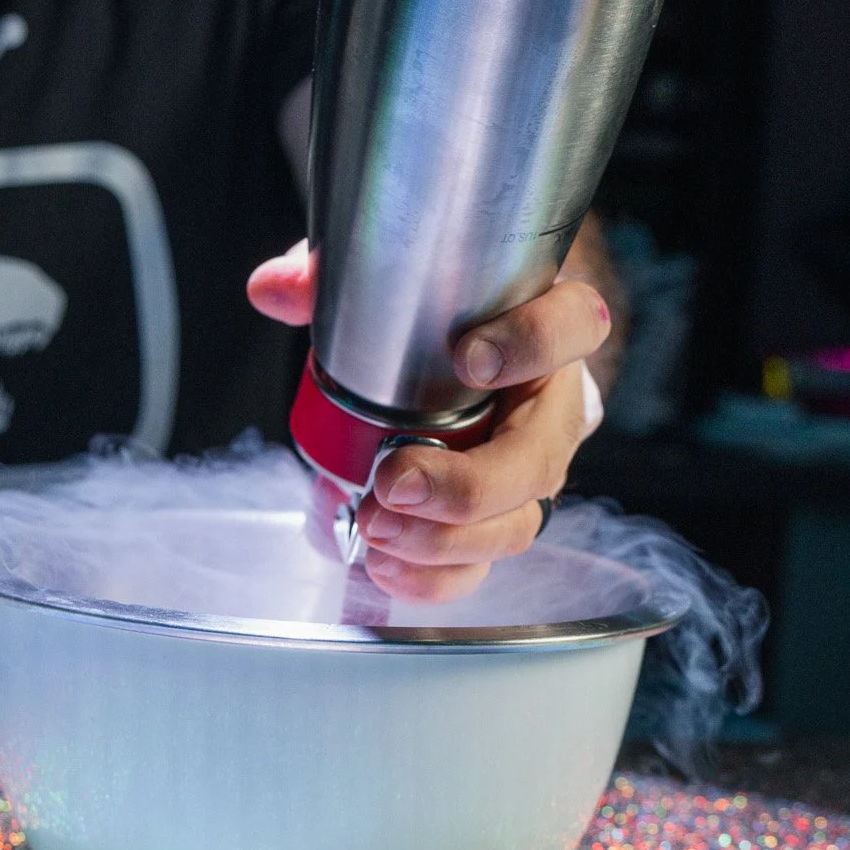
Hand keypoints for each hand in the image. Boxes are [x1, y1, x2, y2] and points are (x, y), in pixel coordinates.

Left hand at [247, 239, 610, 600]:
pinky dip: (436, 576)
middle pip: (542, 456)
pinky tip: (387, 565)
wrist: (465, 351)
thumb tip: (274, 290)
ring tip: (377, 526)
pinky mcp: (498, 518)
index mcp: (547, 325)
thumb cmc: (438, 310)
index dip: (533, 344)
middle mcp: (551, 405)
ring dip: (444, 539)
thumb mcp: (389, 274)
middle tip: (395, 478)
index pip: (575, 325)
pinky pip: (483, 562)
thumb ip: (335, 274)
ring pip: (517, 521)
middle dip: (467, 483)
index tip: (469, 356)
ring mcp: (530, 469)